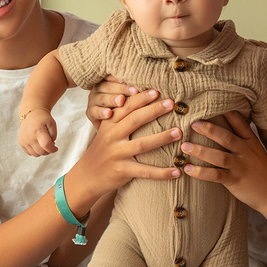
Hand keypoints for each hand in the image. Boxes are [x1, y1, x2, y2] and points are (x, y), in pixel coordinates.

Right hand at [19, 109, 57, 155]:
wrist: (31, 114)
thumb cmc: (43, 119)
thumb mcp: (52, 124)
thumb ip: (53, 136)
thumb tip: (50, 146)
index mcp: (38, 131)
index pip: (46, 145)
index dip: (53, 149)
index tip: (56, 148)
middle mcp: (29, 137)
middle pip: (42, 152)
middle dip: (48, 150)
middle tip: (50, 143)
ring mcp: (24, 140)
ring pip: (36, 154)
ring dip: (42, 151)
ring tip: (43, 143)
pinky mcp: (21, 143)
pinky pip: (30, 153)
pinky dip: (35, 151)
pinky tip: (37, 143)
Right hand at [65, 89, 180, 204]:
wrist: (88, 175)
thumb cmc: (104, 150)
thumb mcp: (108, 131)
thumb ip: (122, 118)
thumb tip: (147, 103)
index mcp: (109, 124)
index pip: (126, 107)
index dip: (141, 98)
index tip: (157, 91)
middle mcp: (112, 137)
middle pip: (135, 120)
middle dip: (154, 110)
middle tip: (172, 103)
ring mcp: (117, 154)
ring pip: (142, 144)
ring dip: (162, 138)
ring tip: (179, 132)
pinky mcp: (122, 170)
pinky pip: (145, 171)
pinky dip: (162, 172)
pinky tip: (176, 171)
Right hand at [85, 74, 136, 128]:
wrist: (108, 130)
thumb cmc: (123, 110)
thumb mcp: (128, 98)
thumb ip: (136, 91)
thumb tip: (155, 89)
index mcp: (109, 81)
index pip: (114, 75)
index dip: (124, 77)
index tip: (135, 80)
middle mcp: (100, 89)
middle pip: (109, 86)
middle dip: (122, 88)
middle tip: (135, 90)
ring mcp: (93, 101)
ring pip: (102, 98)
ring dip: (112, 99)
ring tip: (122, 101)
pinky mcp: (90, 113)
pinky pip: (94, 111)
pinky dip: (101, 112)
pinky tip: (109, 114)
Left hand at [180, 111, 266, 212]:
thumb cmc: (261, 171)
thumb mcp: (255, 151)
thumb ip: (240, 139)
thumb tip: (220, 127)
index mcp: (250, 141)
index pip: (238, 122)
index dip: (226, 111)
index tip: (211, 102)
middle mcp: (246, 151)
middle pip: (226, 137)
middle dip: (209, 129)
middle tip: (193, 123)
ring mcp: (240, 166)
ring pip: (219, 156)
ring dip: (200, 151)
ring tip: (184, 146)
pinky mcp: (235, 180)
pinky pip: (215, 175)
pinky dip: (201, 172)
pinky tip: (187, 169)